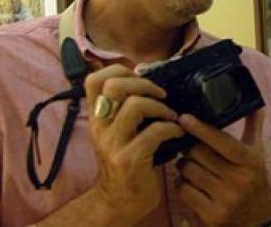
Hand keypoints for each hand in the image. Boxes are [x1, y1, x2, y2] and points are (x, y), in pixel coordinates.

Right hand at [84, 64, 184, 222]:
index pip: (94, 79)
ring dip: (161, 107)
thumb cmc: (127, 160)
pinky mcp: (129, 159)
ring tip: (171, 116)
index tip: (140, 78)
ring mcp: (113, 144)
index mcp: (96, 116)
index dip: (119, 70)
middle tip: (161, 95)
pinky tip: (176, 134)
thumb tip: (144, 75)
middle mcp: (100, 127)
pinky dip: (171, 128)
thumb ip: (123, 107)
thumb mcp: (117, 131)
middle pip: (115, 86)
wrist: (120, 201)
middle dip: (145, 84)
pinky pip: (154, 132)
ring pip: (136, 106)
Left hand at [176, 109, 270, 226]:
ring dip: (184, 165)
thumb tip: (256, 104)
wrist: (258, 219)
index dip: (201, 129)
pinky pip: (184, 190)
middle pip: (199, 154)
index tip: (184, 118)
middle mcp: (238, 181)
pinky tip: (189, 182)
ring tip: (190, 164)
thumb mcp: (257, 154)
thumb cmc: (254, 180)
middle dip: (189, 148)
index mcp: (249, 162)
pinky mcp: (211, 215)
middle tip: (188, 146)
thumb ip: (254, 127)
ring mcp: (225, 200)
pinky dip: (182, 183)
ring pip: (188, 171)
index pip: (222, 142)